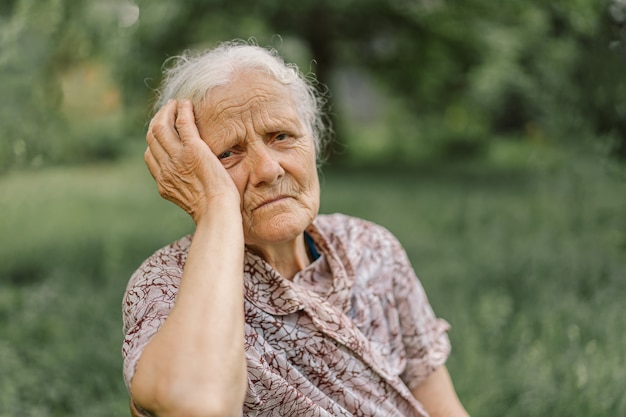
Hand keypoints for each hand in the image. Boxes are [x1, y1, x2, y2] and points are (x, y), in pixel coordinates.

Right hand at [144, 99, 239, 223]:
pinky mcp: (192, 149)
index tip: (164, 130)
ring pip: (162, 126)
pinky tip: (186, 104)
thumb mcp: (190, 200)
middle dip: (158, 120)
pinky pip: (182, 123)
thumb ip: (184, 187)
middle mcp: (165, 168)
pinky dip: (182, 111)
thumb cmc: (212, 209)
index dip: (154, 139)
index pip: (150, 154)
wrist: (217, 211)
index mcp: (163, 182)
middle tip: (168, 110)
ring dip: (167, 111)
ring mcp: (177, 158)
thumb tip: (189, 181)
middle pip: (152, 137)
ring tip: (175, 104)